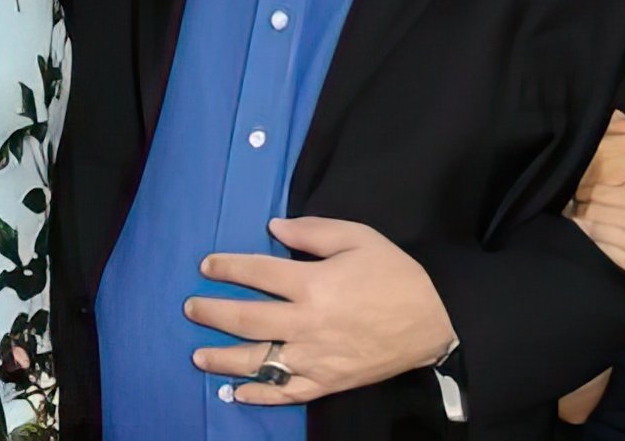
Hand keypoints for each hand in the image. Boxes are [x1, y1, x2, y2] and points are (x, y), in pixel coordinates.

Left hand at [187, 217, 455, 405]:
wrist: (434, 323)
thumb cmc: (396, 275)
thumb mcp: (361, 238)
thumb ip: (314, 231)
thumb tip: (274, 228)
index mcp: (313, 284)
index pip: (258, 274)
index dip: (227, 268)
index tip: (206, 266)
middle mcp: (306, 323)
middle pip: (247, 320)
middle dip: (213, 313)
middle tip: (190, 308)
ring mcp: (314, 358)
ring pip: (259, 361)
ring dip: (223, 358)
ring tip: (198, 354)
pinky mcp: (327, 382)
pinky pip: (287, 393)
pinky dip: (260, 394)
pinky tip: (238, 393)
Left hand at [570, 180, 624, 304]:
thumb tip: (622, 168)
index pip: (602, 191)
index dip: (585, 190)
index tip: (576, 188)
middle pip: (594, 210)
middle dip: (578, 206)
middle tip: (569, 203)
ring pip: (595, 230)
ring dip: (581, 224)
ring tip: (573, 218)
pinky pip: (603, 250)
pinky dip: (592, 242)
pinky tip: (586, 237)